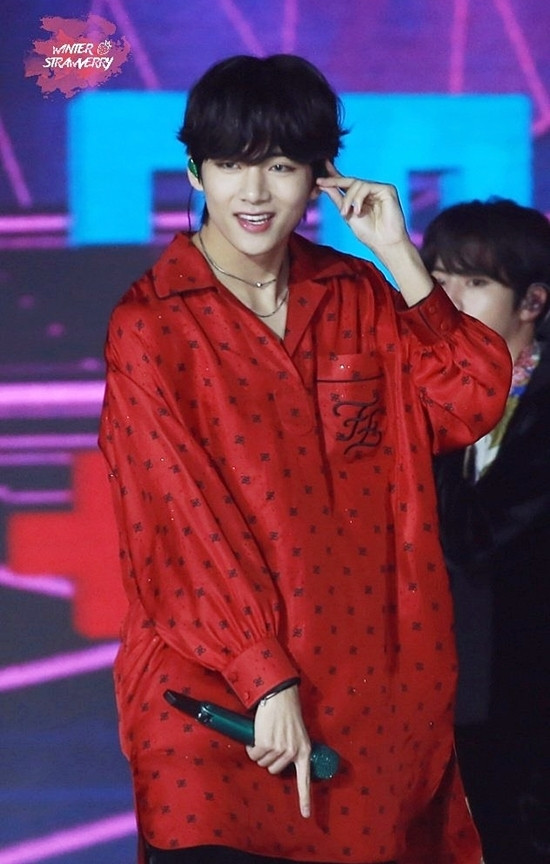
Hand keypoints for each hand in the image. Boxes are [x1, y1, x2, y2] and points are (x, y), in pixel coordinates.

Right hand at [246, 684, 310, 817]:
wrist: (280, 696)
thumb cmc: (288, 713)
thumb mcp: (297, 734)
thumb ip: (293, 749)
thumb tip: (280, 762)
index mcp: (304, 751)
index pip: (304, 780)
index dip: (305, 799)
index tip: (305, 815)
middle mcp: (293, 752)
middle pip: (274, 770)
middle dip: (268, 759)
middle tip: (270, 742)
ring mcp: (280, 749)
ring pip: (263, 762)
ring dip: (259, 751)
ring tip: (266, 735)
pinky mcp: (266, 744)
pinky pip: (254, 753)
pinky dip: (252, 746)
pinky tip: (258, 734)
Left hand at [316, 161, 408, 256]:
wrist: (383, 243)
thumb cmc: (368, 233)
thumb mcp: (347, 214)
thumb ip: (337, 198)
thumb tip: (322, 184)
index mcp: (361, 197)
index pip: (346, 184)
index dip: (333, 178)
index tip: (318, 175)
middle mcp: (370, 191)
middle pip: (350, 181)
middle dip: (334, 182)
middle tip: (320, 184)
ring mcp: (379, 189)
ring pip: (357, 184)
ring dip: (348, 198)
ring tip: (345, 213)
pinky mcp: (387, 189)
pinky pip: (367, 186)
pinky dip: (358, 198)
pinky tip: (357, 211)